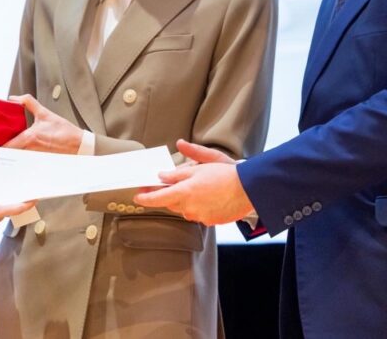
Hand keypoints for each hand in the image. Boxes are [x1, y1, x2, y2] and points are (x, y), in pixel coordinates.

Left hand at [3, 94, 82, 153]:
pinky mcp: (39, 160)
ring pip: (17, 157)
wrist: (78, 144)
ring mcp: (34, 156)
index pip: (7, 145)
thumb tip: (14, 98)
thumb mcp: (45, 113)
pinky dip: (20, 157)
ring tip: (3, 150)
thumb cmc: (64, 130)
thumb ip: (28, 103)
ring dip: (11, 154)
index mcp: (29, 137)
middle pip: (9, 153)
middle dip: (1, 150)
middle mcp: (30, 149)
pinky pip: (26, 159)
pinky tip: (19, 153)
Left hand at [134, 141, 253, 224]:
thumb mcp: (199, 166)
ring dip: (186, 200)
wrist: (249, 188)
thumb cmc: (225, 174)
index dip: (145, 198)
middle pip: (171, 203)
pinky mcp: (210, 221)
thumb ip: (178, 172)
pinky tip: (210, 196)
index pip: (158, 198)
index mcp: (184, 192)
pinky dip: (199, 206)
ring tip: (201, 187)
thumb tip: (162, 175)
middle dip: (169, 194)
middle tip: (171, 183)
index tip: (137, 197)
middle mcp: (189, 207)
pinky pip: (198, 214)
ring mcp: (199, 216)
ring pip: (185, 209)